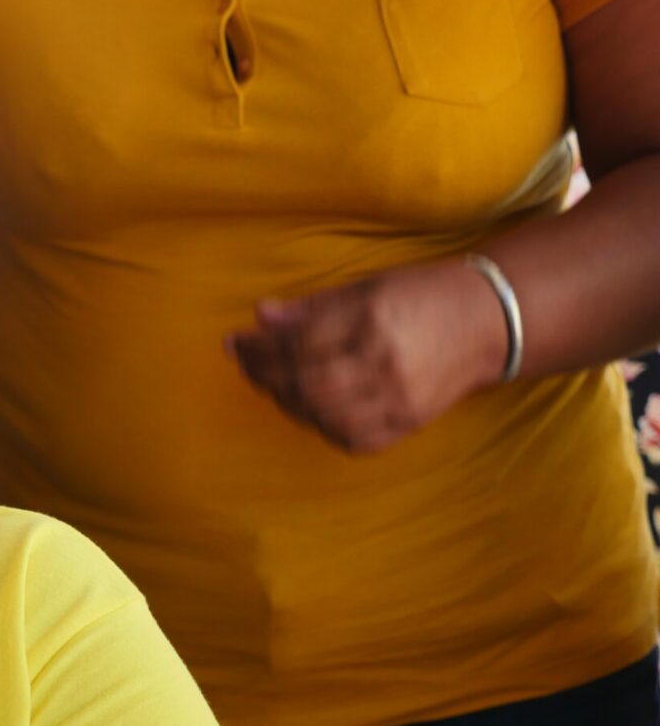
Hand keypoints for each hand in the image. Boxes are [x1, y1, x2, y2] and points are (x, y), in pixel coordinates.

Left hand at [227, 260, 509, 453]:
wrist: (489, 321)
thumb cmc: (421, 296)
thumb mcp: (366, 287)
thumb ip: (311, 307)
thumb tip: (260, 316)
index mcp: (371, 319)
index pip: (297, 343)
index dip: (258, 347)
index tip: (236, 344)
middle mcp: (384, 361)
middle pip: (304, 383)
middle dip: (265, 377)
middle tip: (249, 366)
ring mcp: (399, 397)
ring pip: (322, 415)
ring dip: (288, 403)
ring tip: (278, 384)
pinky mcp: (409, 423)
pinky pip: (352, 438)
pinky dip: (323, 426)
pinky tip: (314, 407)